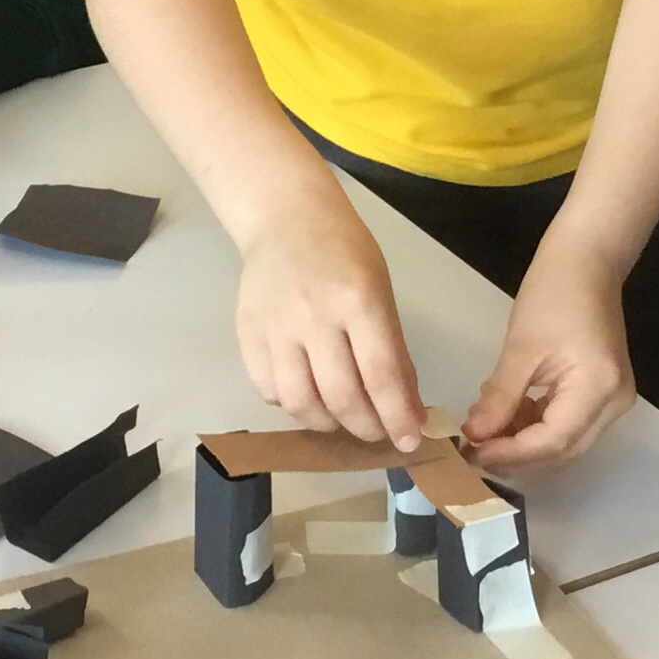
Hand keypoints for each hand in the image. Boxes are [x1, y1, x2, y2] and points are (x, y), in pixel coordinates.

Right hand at [233, 180, 427, 450]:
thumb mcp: (381, 291)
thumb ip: (392, 349)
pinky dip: (292, 405)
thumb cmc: (344, 250)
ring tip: (344, 419)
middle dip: (368, 428)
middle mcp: (314, 317)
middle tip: (380, 433)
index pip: (381, 376)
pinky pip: (269, 390)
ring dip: (329, 424)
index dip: (398, 417)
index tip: (410, 441)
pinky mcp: (247, 334)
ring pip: (301, 403)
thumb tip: (405, 406)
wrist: (284, 218)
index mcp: (358, 301)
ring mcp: (275, 327)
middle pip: (342, 397)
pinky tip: (308, 396)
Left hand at [463, 239, 636, 469]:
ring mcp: (613, 399)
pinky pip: (570, 422)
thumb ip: (500, 399)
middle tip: (472, 451)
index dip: (510, 453)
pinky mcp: (604, 391)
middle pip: (562, 449)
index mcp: (598, 389)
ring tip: (484, 430)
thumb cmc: (553, 294)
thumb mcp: (520, 350)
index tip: (472, 454)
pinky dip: (537, 424)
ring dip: (524, 440)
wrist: (587, 260)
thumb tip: (474, 437)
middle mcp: (614, 403)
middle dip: (516, 454)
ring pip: (565, 440)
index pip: (552, 441)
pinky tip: (508, 413)